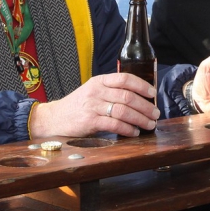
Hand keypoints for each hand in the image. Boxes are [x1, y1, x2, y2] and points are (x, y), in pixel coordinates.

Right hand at [28, 73, 158, 138]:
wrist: (54, 118)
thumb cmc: (78, 106)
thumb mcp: (93, 91)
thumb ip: (111, 91)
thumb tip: (139, 98)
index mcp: (99, 81)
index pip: (125, 78)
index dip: (142, 85)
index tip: (153, 94)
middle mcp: (96, 91)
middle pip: (128, 96)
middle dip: (146, 106)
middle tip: (155, 114)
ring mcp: (92, 106)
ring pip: (123, 110)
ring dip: (140, 119)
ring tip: (149, 125)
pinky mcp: (90, 121)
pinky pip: (114, 124)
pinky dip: (128, 129)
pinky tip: (134, 132)